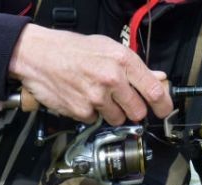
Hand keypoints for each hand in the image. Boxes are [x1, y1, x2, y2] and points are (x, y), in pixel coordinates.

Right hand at [8, 24, 172, 125]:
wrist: (37, 54)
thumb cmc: (72, 49)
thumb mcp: (107, 48)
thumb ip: (134, 66)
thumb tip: (157, 78)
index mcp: (123, 61)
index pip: (154, 91)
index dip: (163, 105)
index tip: (164, 111)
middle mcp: (112, 79)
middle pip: (138, 111)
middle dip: (133, 109)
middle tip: (121, 100)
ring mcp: (96, 97)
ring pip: (118, 119)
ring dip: (111, 112)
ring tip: (97, 95)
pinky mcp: (82, 111)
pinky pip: (96, 120)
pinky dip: (91, 113)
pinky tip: (82, 97)